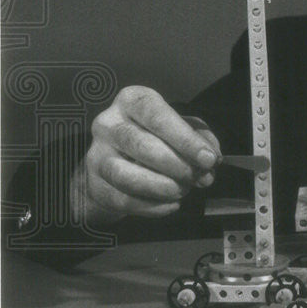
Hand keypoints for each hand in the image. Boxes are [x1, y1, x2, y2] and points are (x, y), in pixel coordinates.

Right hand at [72, 86, 221, 224]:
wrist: (118, 164)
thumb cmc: (156, 138)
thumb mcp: (183, 128)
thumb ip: (202, 138)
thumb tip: (212, 159)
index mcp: (132, 101)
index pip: (157, 115)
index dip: (185, 139)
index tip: (208, 159)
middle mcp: (108, 124)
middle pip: (142, 145)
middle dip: (178, 165)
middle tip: (201, 178)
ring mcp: (96, 155)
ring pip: (127, 176)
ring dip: (163, 187)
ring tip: (184, 190)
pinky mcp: (94, 184)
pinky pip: (123, 199)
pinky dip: (153, 206)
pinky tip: (172, 205)